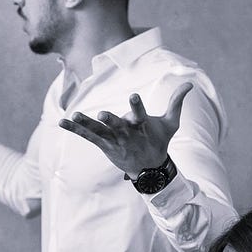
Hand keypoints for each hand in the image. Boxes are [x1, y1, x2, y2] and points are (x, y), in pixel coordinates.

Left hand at [57, 82, 193, 173]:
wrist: (149, 169)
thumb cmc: (159, 141)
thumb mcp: (171, 123)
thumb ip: (177, 102)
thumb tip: (190, 83)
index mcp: (142, 126)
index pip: (140, 114)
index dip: (136, 105)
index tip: (133, 96)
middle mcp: (127, 134)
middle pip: (117, 125)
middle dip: (111, 120)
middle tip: (103, 114)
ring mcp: (114, 140)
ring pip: (99, 131)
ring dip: (86, 124)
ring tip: (74, 116)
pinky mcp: (104, 145)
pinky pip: (87, 136)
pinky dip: (75, 129)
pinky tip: (62, 122)